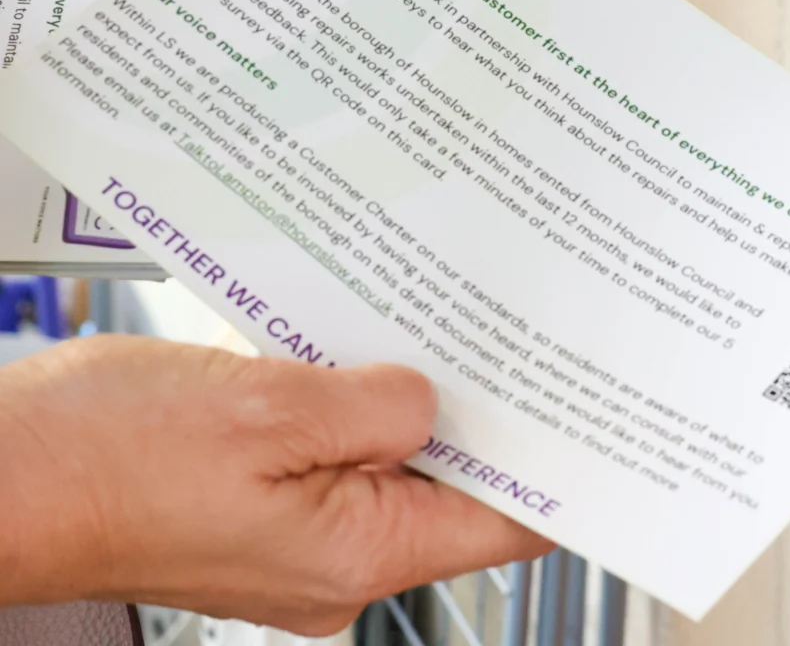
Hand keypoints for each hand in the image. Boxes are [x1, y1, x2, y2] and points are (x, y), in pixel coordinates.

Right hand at [0, 335, 551, 635]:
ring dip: (399, 397)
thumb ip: (374, 406)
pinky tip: (342, 346)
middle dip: (475, 409)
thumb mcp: (266, 409)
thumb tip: (431, 398)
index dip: (556, 470)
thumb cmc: (100, 458)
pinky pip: (326, 453)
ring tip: (427, 325)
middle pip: (448, 486)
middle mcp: (335, 560)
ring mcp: (294, 536)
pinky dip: (341, 402)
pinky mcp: (255, 506)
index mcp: (356, 552)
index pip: (503, 525)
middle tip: (505, 332)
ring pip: (385, 461)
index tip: (593, 410)